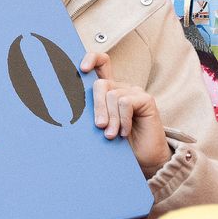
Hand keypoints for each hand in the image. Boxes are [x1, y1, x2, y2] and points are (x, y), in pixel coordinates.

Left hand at [82, 52, 168, 176]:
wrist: (144, 159)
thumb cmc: (120, 145)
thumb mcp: (101, 127)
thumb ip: (92, 115)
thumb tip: (71, 107)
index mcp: (109, 92)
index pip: (102, 64)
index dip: (92, 59)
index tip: (81, 69)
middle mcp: (122, 88)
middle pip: (101, 84)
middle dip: (96, 106)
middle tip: (99, 127)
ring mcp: (134, 92)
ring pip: (112, 96)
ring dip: (111, 119)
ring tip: (111, 135)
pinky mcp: (146, 100)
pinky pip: (126, 103)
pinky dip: (123, 120)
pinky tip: (124, 132)